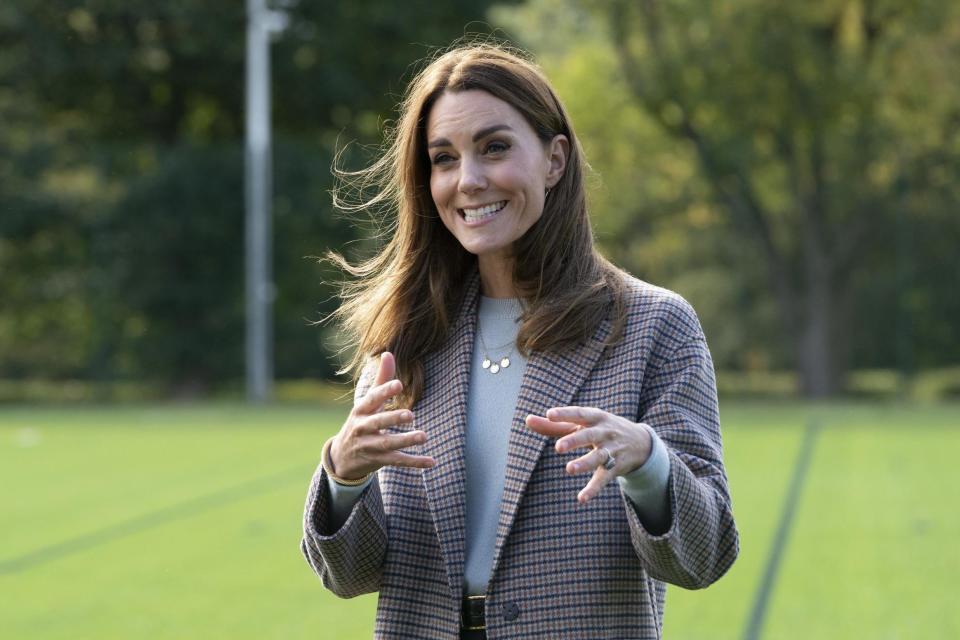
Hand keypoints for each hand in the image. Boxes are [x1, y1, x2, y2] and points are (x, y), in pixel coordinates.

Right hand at [329, 352, 435, 479]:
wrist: (342, 457)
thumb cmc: (360, 422)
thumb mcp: (367, 402)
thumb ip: (381, 379)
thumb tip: (388, 353)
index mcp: (360, 410)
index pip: (371, 399)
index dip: (384, 392)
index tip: (398, 384)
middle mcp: (362, 428)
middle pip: (377, 423)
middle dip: (392, 419)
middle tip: (410, 414)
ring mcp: (369, 446)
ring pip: (388, 444)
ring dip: (405, 441)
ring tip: (424, 436)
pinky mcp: (378, 461)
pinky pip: (397, 461)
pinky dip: (415, 462)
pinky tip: (431, 461)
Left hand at [525, 406, 652, 503]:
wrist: (641, 442)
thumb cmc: (601, 429)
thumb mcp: (582, 424)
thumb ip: (555, 425)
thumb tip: (527, 420)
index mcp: (594, 417)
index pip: (578, 413)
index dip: (564, 414)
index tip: (549, 414)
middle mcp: (604, 432)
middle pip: (589, 435)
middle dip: (575, 440)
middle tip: (558, 447)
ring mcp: (611, 450)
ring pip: (598, 457)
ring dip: (585, 463)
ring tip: (569, 469)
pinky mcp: (616, 467)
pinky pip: (604, 479)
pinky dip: (593, 489)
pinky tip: (582, 498)